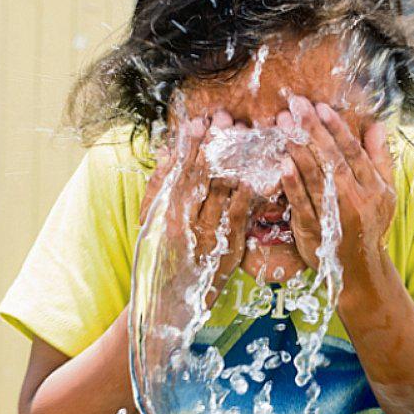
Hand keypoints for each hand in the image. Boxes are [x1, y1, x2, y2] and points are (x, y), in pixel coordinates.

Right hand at [143, 111, 247, 296]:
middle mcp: (183, 217)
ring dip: (234, 160)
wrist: (174, 296)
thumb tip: (167, 155)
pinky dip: (246, 194)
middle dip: (213, 143)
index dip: (190, 145)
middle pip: (200, 173)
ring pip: (220, 188)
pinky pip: (237, 214)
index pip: (179, 169)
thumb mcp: (156, 221)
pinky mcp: (226, 242)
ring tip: (244, 135)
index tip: (198, 121)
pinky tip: (256, 176)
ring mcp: (205, 229)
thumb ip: (162, 188)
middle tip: (224, 117)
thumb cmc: (167, 254)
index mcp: (167, 208)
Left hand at [277, 95, 395, 275]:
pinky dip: (292, 184)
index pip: (352, 151)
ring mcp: (333, 214)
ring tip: (283, 126)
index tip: (321, 107)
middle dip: (312, 130)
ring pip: (315, 177)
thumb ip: (380, 158)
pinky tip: (282, 164)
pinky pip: (301, 203)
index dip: (336, 128)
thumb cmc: (370, 224)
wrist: (359, 267)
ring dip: (298, 149)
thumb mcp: (385, 192)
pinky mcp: (313, 228)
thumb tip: (377, 125)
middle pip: (331, 158)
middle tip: (295, 106)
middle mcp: (354, 198)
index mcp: (372, 187)